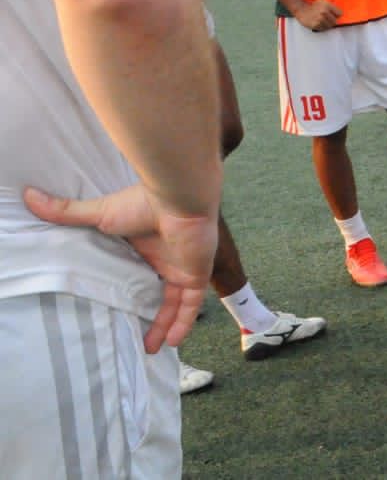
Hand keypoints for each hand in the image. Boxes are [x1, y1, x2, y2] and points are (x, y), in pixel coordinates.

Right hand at [24, 185, 216, 353]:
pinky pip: (191, 304)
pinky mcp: (196, 274)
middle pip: (159, 292)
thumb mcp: (99, 214)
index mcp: (147, 245)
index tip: (117, 306)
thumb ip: (68, 212)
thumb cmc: (141, 203)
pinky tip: (172, 342)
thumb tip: (30, 197)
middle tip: (136, 337)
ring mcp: (183, 266)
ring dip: (165, 325)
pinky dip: (183, 323)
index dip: (131, 290)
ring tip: (151, 350)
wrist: (177, 198)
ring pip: (176, 303)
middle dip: (151, 315)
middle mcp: (167, 257)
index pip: (140, 273)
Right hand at [294, 0, 341, 31]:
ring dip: (327, 24)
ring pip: (329, 26)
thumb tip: (341, 14)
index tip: (334, 15)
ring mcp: (319, 19)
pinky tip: (318, 23)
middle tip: (327, 19)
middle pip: (335, 21)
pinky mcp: (315, 25)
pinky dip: (322, 27)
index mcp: (327, 5)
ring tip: (323, 21)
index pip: (340, 14)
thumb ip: (332, 7)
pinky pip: (323, 29)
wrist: (301, 9)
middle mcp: (324, 12)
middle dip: (332, 20)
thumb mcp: (324, 1)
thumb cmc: (314, 5)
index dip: (337, 15)